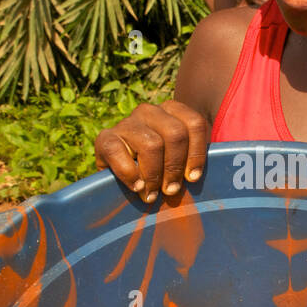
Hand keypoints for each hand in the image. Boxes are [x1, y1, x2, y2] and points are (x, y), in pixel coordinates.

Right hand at [94, 101, 208, 203]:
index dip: (197, 153)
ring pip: (152, 145)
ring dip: (155, 175)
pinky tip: (136, 187)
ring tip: (153, 194)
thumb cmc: (156, 170)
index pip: (194, 123)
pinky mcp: (105, 138)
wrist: (117, 176)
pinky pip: (121, 154)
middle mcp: (149, 111)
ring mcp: (126, 122)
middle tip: (171, 190)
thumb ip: (190, 159)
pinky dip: (131, 175)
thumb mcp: (176, 159)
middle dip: (175, 167)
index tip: (193, 178)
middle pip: (175, 134)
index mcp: (171, 111)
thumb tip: (200, 177)